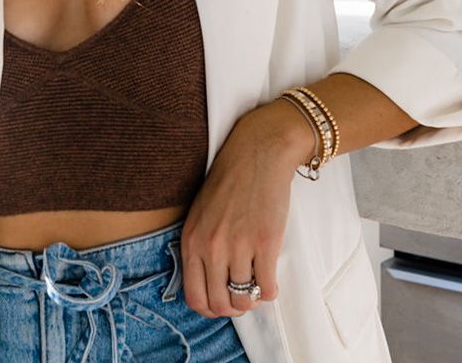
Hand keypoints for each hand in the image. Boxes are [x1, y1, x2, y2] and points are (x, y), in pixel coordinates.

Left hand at [180, 103, 309, 317]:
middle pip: (220, 305)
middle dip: (234, 306)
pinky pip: (268, 289)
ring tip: (257, 282)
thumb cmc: (229, 183)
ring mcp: (238, 246)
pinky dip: (271, 290)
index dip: (211, 307)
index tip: (223, 299)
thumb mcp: (200, 214)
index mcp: (191, 240)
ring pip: (245, 299)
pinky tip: (270, 276)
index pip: (195, 298)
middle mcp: (211, 247)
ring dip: (253, 298)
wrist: (256, 154)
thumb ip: (200, 247)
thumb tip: (209, 286)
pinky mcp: (265, 243)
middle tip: (243, 294)